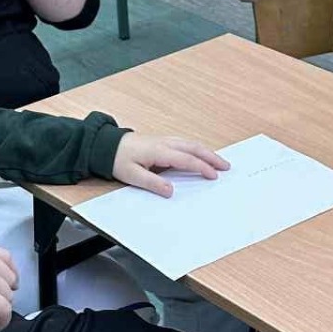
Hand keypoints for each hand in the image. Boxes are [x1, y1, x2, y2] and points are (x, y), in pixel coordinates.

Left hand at [112, 133, 228, 197]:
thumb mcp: (132, 175)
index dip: (202, 167)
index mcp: (159, 151)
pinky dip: (197, 149)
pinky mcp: (162, 142)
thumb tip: (170, 191)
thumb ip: (153, 183)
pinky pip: (185, 144)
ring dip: (206, 152)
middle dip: (212, 157)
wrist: (106, 145)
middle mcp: (165, 143)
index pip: (186, 159)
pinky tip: (201, 155)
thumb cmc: (118, 159)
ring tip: (219, 161)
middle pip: (194, 148)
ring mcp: (164, 141)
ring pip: (191, 144)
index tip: (214, 175)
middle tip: (226, 166)